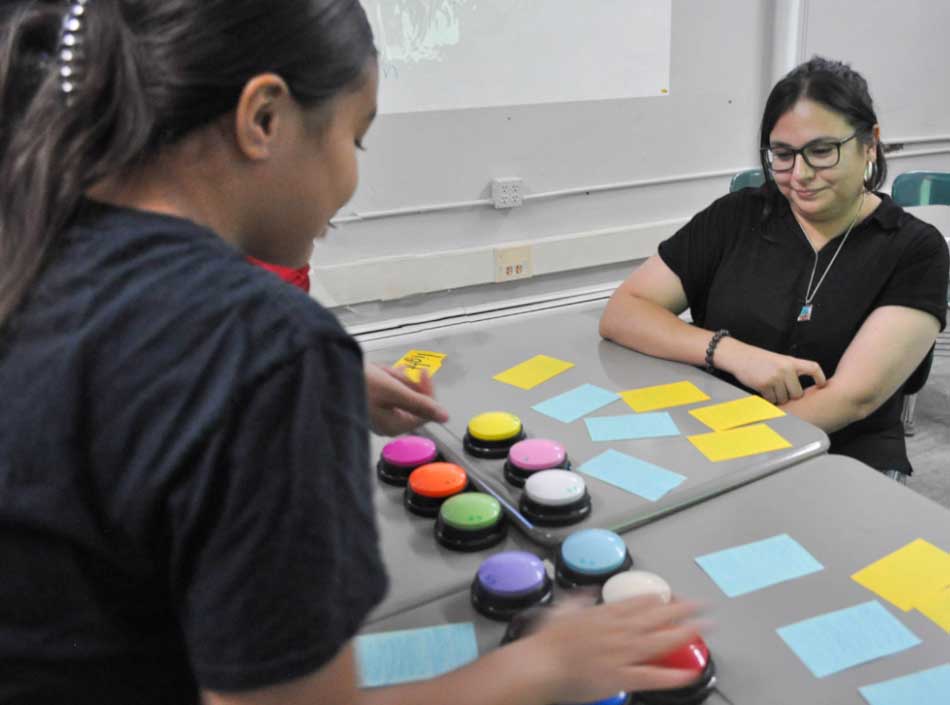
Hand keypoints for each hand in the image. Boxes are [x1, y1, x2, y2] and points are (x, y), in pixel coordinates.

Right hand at [364, 363, 448, 435]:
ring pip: (399, 390)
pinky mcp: (369, 403)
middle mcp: (388, 423)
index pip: (425, 411)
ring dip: (392, 376)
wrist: (328, 373)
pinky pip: (386, 388)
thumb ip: (421, 403)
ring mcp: (378, 414)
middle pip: (411, 399)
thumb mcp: (394, 391)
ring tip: (380, 370)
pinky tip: (374, 371)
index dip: (426, 391)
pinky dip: (383, 376)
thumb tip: (445, 417)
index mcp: (395, 425)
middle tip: (394, 371)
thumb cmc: (360, 384)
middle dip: (404, 381)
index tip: (422, 372)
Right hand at [510, 595, 705, 703]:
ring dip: (685, 632)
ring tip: (706, 627)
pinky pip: (652, 676)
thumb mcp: (560, 611)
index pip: (638, 602)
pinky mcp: (621, 677)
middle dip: (681, 609)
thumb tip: (586, 594)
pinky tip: (690, 672)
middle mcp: (617, 630)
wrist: (539, 665)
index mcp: (603, 614)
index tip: (672, 595)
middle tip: (702, 605)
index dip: (658, 599)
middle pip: (656, 616)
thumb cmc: (545, 642)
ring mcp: (621, 653)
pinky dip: (672, 675)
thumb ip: (577, 602)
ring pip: (660, 641)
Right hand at [717, 337, 825, 404]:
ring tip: (769, 387)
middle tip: (781, 390)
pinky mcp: (764, 384)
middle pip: (797, 393)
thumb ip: (790, 370)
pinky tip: (762, 389)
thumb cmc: (758, 359)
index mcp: (791, 361)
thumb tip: (800, 390)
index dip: (820, 378)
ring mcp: (775, 377)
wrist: (739, 356)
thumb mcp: (778, 360)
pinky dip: (767, 398)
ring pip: (784, 398)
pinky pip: (772, 399)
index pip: (813, 368)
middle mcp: (785, 369)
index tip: (822, 384)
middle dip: (790, 395)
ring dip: (777, 397)